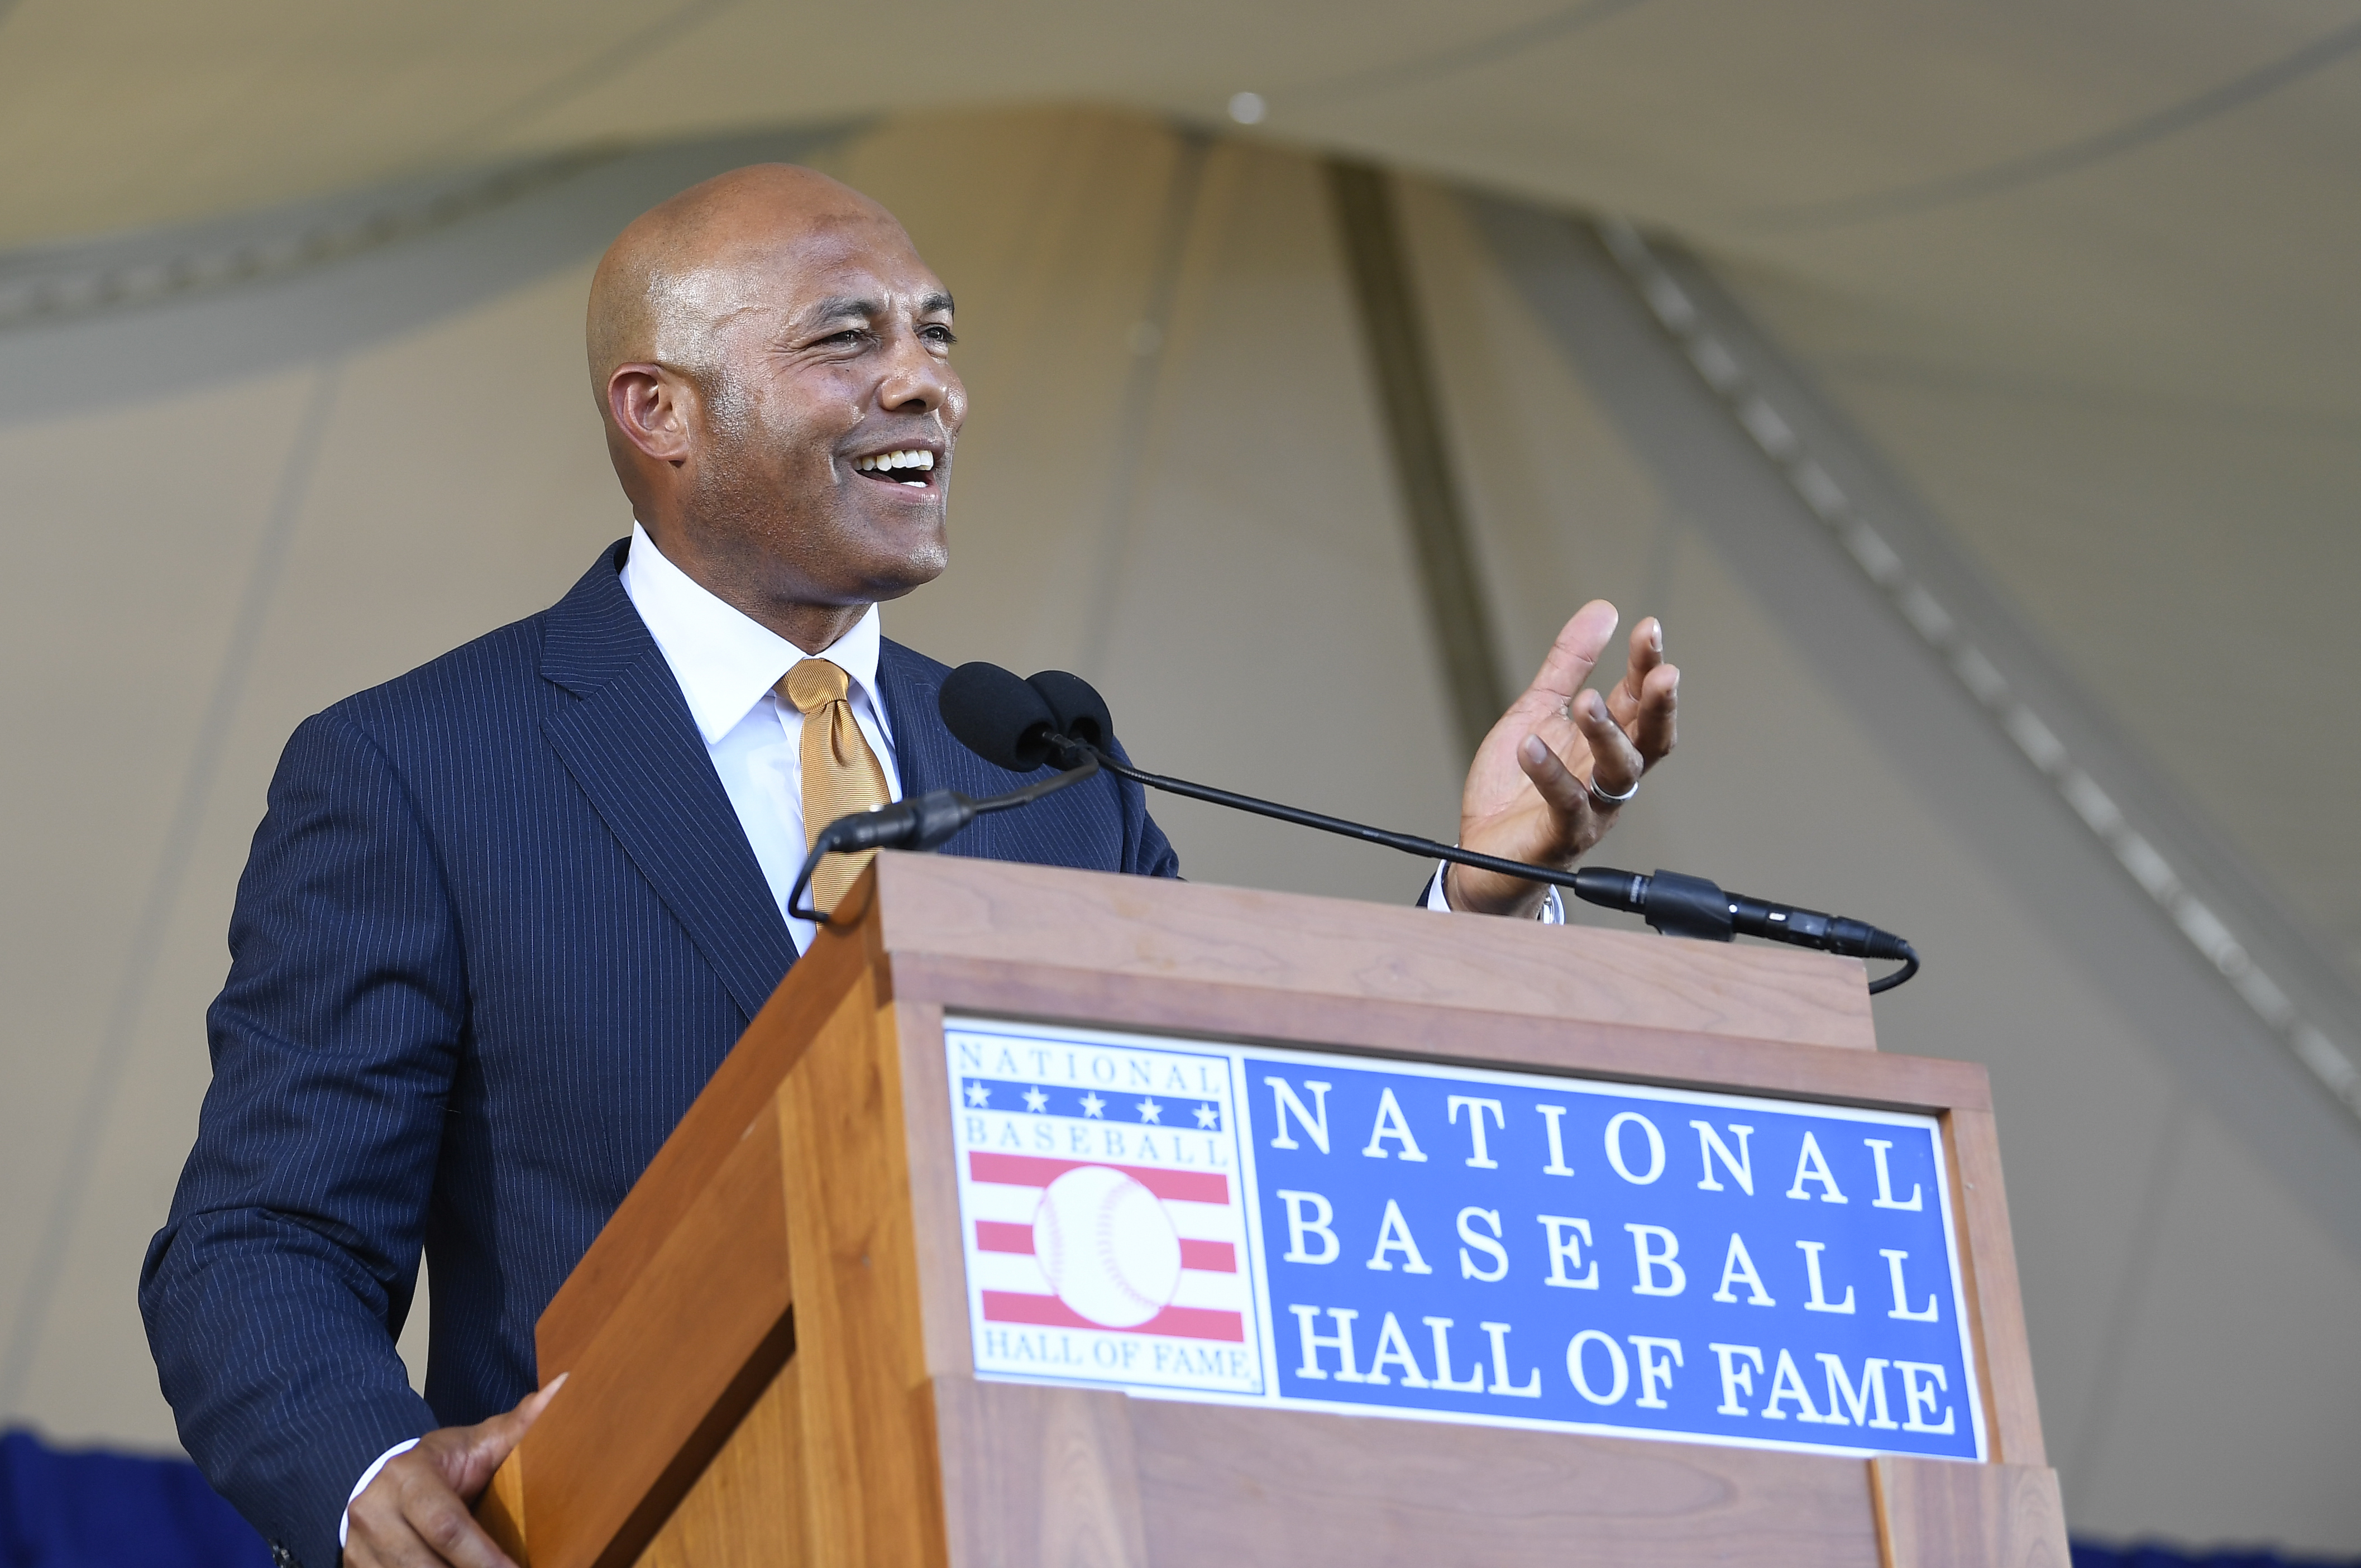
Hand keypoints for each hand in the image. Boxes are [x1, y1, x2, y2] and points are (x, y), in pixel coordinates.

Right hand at [344, 1377, 563, 1566]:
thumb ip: (519, 1424)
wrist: (381, 1475)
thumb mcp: (476, 1442)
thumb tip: (563, 1387)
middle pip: (425, 1565)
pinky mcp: (355, 1567)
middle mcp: (374, 1513)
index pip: (447, 1526)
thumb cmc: (440, 1462)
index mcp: (407, 1478)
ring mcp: (359, 1546)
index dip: (484, 1557)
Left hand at [1448, 603, 1677, 917]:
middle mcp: (1608, 776)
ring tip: (1588, 701)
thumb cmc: (1515, 786)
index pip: (1638, 700)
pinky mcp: (1561, 835)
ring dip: (1608, 735)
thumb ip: (1569, 664)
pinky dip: (1550, 773)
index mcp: (1606, 743)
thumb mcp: (1537, 710)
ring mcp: (1591, 808)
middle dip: (1658, 704)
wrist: (1481, 854)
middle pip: (1649, 739)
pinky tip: (1531, 745)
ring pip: (1618, 772)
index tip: (1649, 629)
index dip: (1647, 666)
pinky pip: (1565, 804)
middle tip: (1661, 673)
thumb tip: (1603, 610)